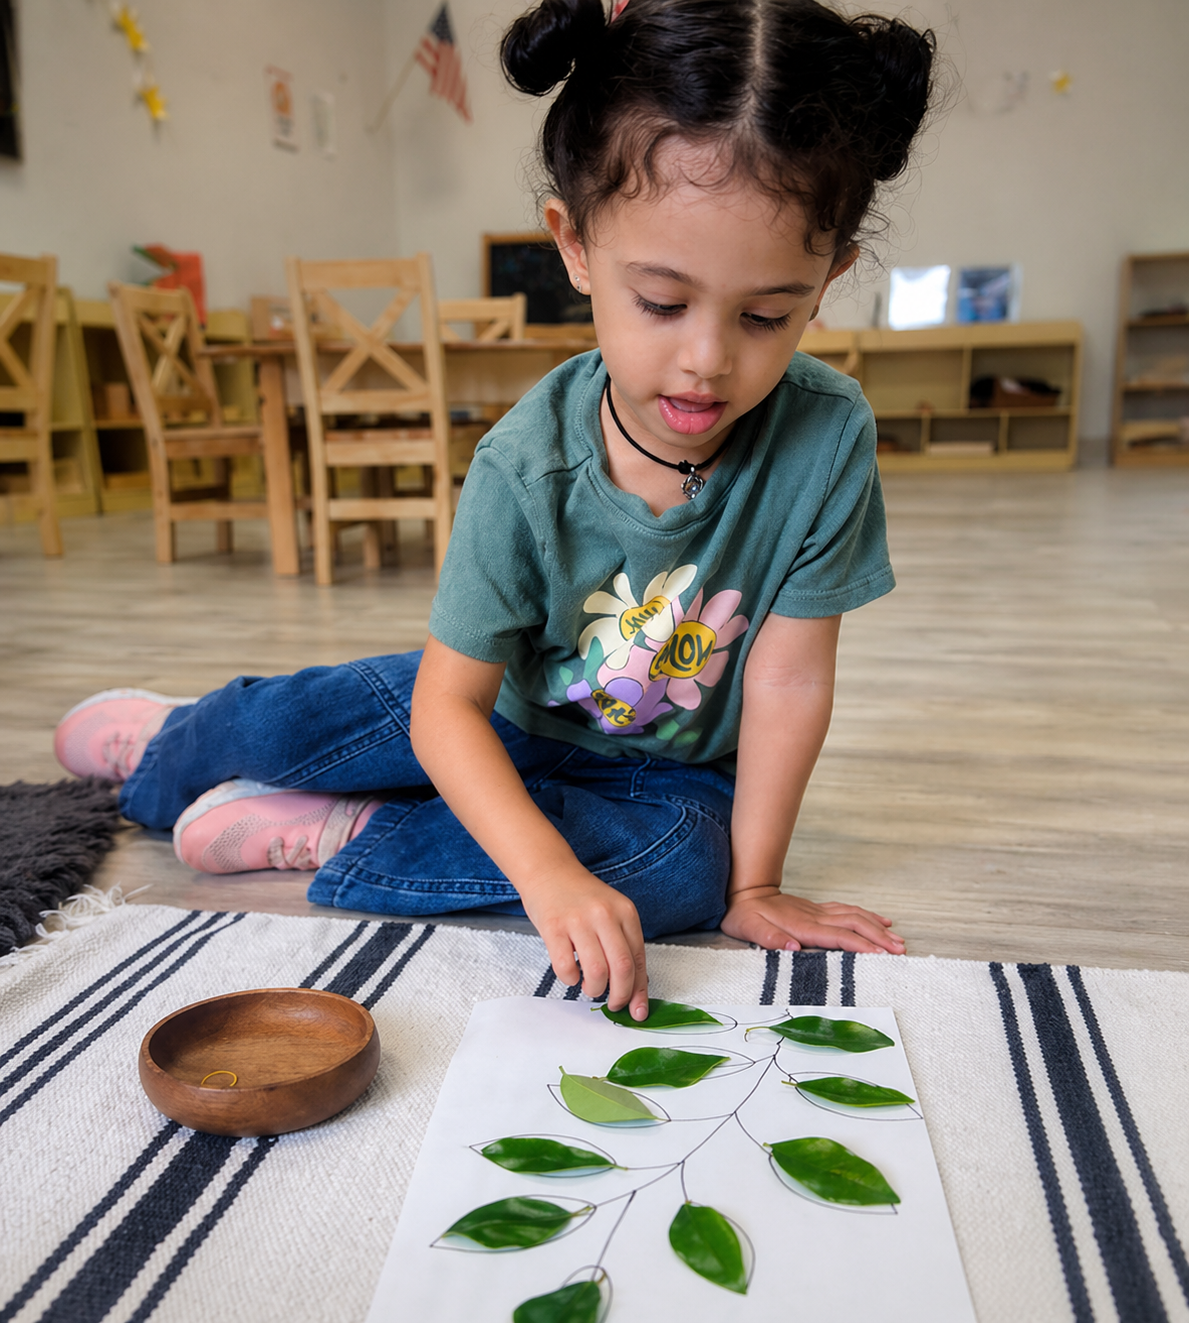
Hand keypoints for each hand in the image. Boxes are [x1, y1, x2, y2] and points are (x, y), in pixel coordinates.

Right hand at [519, 866, 649, 1018]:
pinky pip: (566, 967)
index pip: (638, 959)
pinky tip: (571, 973)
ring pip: (597, 971)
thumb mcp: (611, 912)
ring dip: (594, 990)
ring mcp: (579, 921)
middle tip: (613, 1004)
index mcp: (625, 912)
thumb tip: (635, 988)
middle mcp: (605, 915)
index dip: (640, 991)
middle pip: (622, 968)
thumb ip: (623, 944)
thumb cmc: (581, 898)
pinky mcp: (554, 927)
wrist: (549, 871)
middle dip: (620, 996)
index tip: (638, 1011)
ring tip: (590, 987)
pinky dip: (570, 980)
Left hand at [721, 885, 904, 954]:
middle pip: (854, 925)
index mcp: (801, 925)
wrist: (744, 890)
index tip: (880, 955)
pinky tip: (882, 921)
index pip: (837, 936)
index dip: (859, 945)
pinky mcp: (818, 909)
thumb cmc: (743, 915)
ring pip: (855, 916)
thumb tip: (791, 948)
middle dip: (878, 938)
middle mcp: (815, 916)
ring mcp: (818, 911)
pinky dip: (868, 916)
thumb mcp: (747, 927)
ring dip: (878, 928)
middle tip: (900, 951)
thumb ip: (768, 937)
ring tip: (898, 941)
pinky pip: (849, 910)